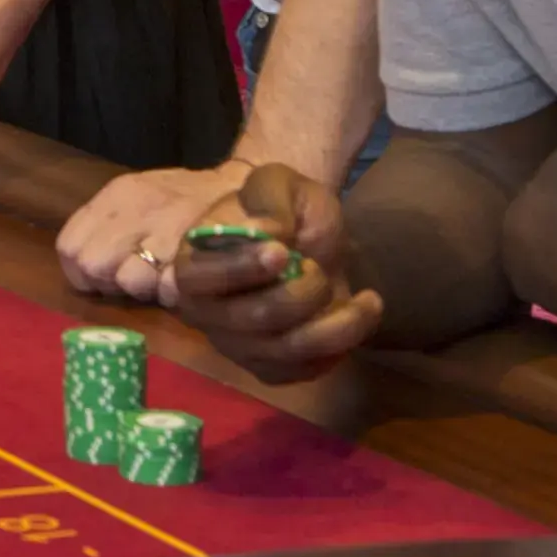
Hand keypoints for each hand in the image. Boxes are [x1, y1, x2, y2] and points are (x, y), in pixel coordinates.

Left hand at [56, 159, 255, 301]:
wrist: (246, 187)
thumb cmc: (186, 199)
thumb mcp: (138, 196)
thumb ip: (107, 224)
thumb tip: (81, 265)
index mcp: (119, 194)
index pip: (70, 245)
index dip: (82, 271)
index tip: (103, 276)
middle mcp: (138, 207)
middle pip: (92, 265)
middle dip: (109, 281)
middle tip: (135, 278)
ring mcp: (169, 227)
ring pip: (129, 280)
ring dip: (145, 290)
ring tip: (163, 279)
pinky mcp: (198, 250)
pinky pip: (170, 289)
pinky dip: (176, 295)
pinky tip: (184, 283)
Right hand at [165, 163, 384, 383]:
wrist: (306, 240)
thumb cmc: (282, 211)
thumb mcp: (279, 185)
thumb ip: (271, 200)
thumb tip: (266, 232)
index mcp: (192, 264)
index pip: (199, 278)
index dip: (241, 268)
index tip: (283, 251)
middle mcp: (205, 312)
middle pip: (252, 319)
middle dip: (302, 292)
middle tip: (318, 267)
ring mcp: (236, 345)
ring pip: (286, 351)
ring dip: (336, 324)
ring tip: (365, 297)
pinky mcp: (268, 368)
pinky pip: (304, 370)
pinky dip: (342, 344)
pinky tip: (357, 314)